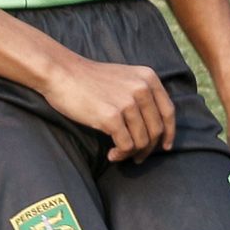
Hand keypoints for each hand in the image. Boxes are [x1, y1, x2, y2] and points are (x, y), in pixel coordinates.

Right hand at [43, 56, 176, 162]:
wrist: (60, 72)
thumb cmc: (87, 78)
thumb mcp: (123, 77)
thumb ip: (140, 93)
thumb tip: (154, 126)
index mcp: (148, 77)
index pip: (168, 111)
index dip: (169, 133)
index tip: (164, 147)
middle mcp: (141, 88)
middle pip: (156, 129)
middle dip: (148, 148)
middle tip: (137, 158)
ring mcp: (127, 102)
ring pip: (142, 141)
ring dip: (132, 154)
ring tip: (118, 155)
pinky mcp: (111, 116)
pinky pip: (126, 145)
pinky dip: (121, 154)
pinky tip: (111, 154)